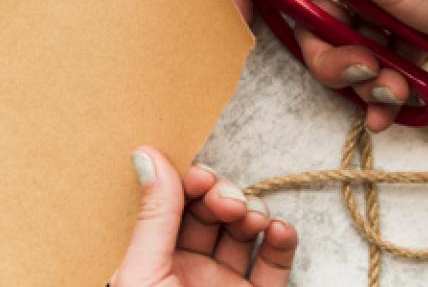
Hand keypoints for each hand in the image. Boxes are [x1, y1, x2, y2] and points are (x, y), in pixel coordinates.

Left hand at [111, 147, 296, 286]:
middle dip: (223, 196)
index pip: (173, 207)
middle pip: (211, 214)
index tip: (200, 176)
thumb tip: (147, 155)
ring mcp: (226, 285)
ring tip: (253, 217)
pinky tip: (280, 229)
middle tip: (228, 201)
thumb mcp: (144, 272)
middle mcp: (190, 270)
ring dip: (253, 213)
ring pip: (245, 232)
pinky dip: (283, 242)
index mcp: (153, 261)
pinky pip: (277, 264)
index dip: (189, 186)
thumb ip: (154, 217)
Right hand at [228, 0, 427, 131]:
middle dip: (333, 59)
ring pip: (344, 56)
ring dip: (364, 81)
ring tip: (397, 87)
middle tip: (365, 67)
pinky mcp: (404, 35)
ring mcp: (380, 8)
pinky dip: (381, 92)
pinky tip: (397, 105)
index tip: (241, 15)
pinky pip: (374, 70)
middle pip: (311, 30)